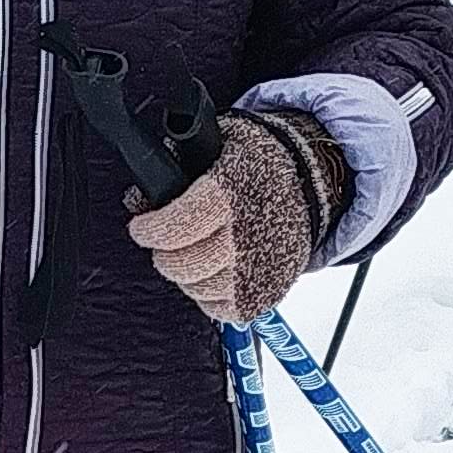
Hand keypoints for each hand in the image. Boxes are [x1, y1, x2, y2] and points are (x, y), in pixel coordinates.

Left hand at [128, 110, 348, 326]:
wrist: (312, 181)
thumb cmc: (259, 162)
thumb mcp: (220, 142)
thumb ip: (176, 165)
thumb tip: (140, 199)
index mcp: (233, 192)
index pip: (179, 225)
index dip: (150, 230)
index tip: (142, 228)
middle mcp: (249, 233)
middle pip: (184, 264)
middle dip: (164, 254)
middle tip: (165, 243)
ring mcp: (261, 267)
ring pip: (199, 289)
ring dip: (185, 275)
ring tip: (189, 255)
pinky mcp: (269, 291)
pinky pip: (222, 309)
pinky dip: (208, 295)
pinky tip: (210, 273)